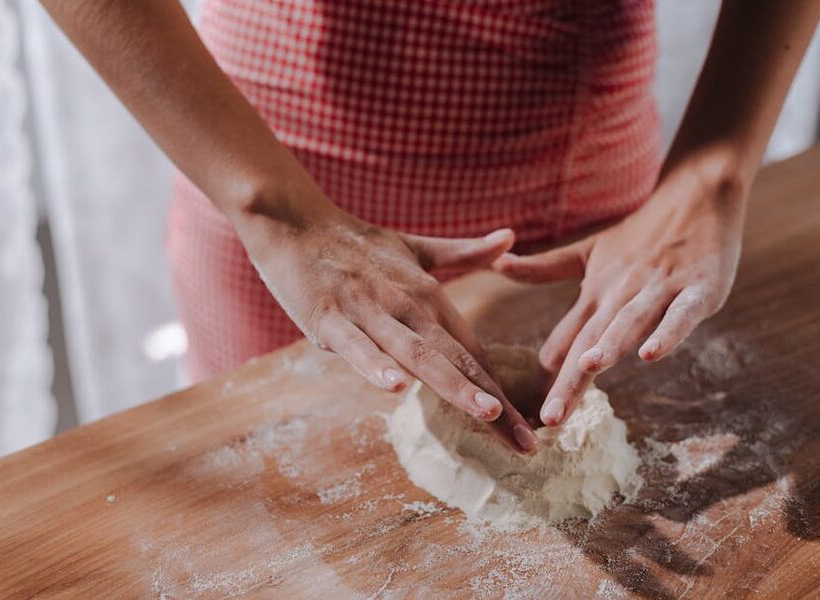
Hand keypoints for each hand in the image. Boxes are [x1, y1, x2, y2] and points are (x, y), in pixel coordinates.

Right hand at [241, 204, 538, 452]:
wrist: (294, 220)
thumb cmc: (354, 242)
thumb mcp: (415, 247)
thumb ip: (463, 252)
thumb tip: (510, 238)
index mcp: (429, 295)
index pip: (472, 352)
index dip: (500, 392)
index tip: (526, 429)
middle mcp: (407, 305)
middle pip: (457, 359)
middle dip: (492, 403)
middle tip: (525, 443)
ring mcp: (368, 311)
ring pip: (417, 353)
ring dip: (454, 385)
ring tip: (488, 413)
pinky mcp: (328, 318)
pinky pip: (355, 346)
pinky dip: (376, 365)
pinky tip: (397, 387)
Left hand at [494, 159, 746, 425]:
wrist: (697, 193)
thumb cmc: (642, 232)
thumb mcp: (588, 251)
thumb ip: (544, 267)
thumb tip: (497, 264)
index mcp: (595, 292)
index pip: (564, 340)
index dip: (546, 377)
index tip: (524, 413)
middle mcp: (620, 294)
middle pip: (590, 341)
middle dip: (569, 381)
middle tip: (549, 417)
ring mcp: (658, 290)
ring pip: (628, 323)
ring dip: (608, 347)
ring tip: (586, 371)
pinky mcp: (698, 288)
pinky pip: (680, 315)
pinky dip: (667, 333)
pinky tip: (650, 354)